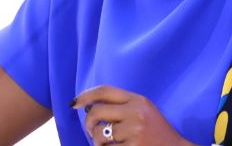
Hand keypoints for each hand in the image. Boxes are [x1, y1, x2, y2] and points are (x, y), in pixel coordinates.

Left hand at [71, 85, 195, 145]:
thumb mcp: (143, 110)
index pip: (104, 91)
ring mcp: (134, 131)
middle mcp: (136, 112)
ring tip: (106, 144)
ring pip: (99, 134)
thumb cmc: (156, 131)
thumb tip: (89, 106)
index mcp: (137, 99)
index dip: (85, 95)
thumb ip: (122, 105)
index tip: (74, 103)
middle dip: (89, 124)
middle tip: (92, 131)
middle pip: (96, 112)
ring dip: (97, 142)